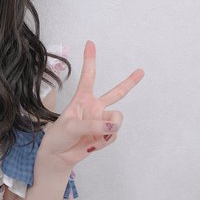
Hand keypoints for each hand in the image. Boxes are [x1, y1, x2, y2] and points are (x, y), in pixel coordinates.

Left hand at [41, 41, 144, 167]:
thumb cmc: (59, 137)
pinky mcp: (105, 134)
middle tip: (141, 71)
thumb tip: (112, 125)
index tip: (90, 43)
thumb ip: (92, 124)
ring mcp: (101, 121)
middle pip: (116, 93)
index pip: (88, 77)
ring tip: (94, 135)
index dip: (90, 60)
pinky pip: (113, 135)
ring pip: (117, 119)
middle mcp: (94, 107)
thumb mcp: (71, 127)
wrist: (59, 156)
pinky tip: (92, 143)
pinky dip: (104, 140)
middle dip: (129, 82)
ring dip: (109, 128)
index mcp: (82, 99)